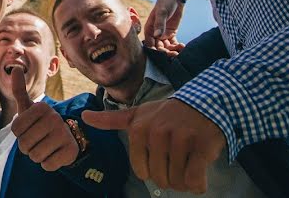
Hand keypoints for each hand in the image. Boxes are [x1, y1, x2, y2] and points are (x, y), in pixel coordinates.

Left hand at [9, 68, 78, 170]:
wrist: (66, 137)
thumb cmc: (40, 122)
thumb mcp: (28, 107)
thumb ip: (20, 90)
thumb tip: (15, 68)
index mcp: (43, 107)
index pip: (15, 129)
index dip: (19, 134)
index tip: (29, 128)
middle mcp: (55, 118)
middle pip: (24, 145)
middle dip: (27, 147)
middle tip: (37, 140)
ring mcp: (65, 135)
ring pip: (35, 156)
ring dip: (37, 155)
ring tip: (45, 146)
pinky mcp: (71, 152)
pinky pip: (47, 165)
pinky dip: (47, 163)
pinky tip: (54, 154)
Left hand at [81, 99, 224, 192]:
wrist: (204, 104)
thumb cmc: (168, 114)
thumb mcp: (138, 114)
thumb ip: (111, 119)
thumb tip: (84, 116)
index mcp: (138, 129)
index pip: (141, 172)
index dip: (153, 171)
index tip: (162, 157)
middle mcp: (156, 133)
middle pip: (160, 179)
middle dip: (170, 177)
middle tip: (178, 160)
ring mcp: (180, 139)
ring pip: (177, 181)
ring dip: (185, 181)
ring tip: (188, 163)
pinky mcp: (201, 146)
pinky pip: (194, 179)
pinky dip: (198, 184)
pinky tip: (199, 173)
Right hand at [143, 0, 185, 54]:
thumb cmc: (165, 3)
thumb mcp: (162, 12)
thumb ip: (160, 24)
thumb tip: (157, 36)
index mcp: (149, 29)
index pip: (149, 44)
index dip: (155, 51)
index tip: (163, 54)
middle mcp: (155, 34)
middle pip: (159, 48)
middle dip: (166, 53)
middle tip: (175, 54)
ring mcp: (163, 34)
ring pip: (166, 47)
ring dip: (172, 50)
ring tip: (180, 49)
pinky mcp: (171, 33)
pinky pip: (173, 43)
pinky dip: (177, 47)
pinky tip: (183, 46)